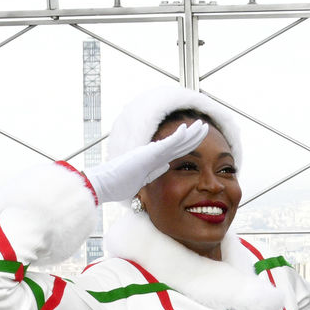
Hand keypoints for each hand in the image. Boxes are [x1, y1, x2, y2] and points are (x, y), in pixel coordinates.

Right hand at [86, 121, 209, 203]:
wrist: (104, 184)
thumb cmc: (119, 184)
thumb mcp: (143, 180)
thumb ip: (155, 172)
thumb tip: (168, 166)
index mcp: (154, 160)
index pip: (177, 151)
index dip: (189, 144)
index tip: (199, 138)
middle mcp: (154, 153)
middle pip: (180, 143)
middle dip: (194, 135)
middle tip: (205, 126)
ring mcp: (151, 152)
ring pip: (177, 140)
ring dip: (191, 132)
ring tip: (202, 124)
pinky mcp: (148, 154)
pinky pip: (166, 144)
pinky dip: (178, 136)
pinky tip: (187, 129)